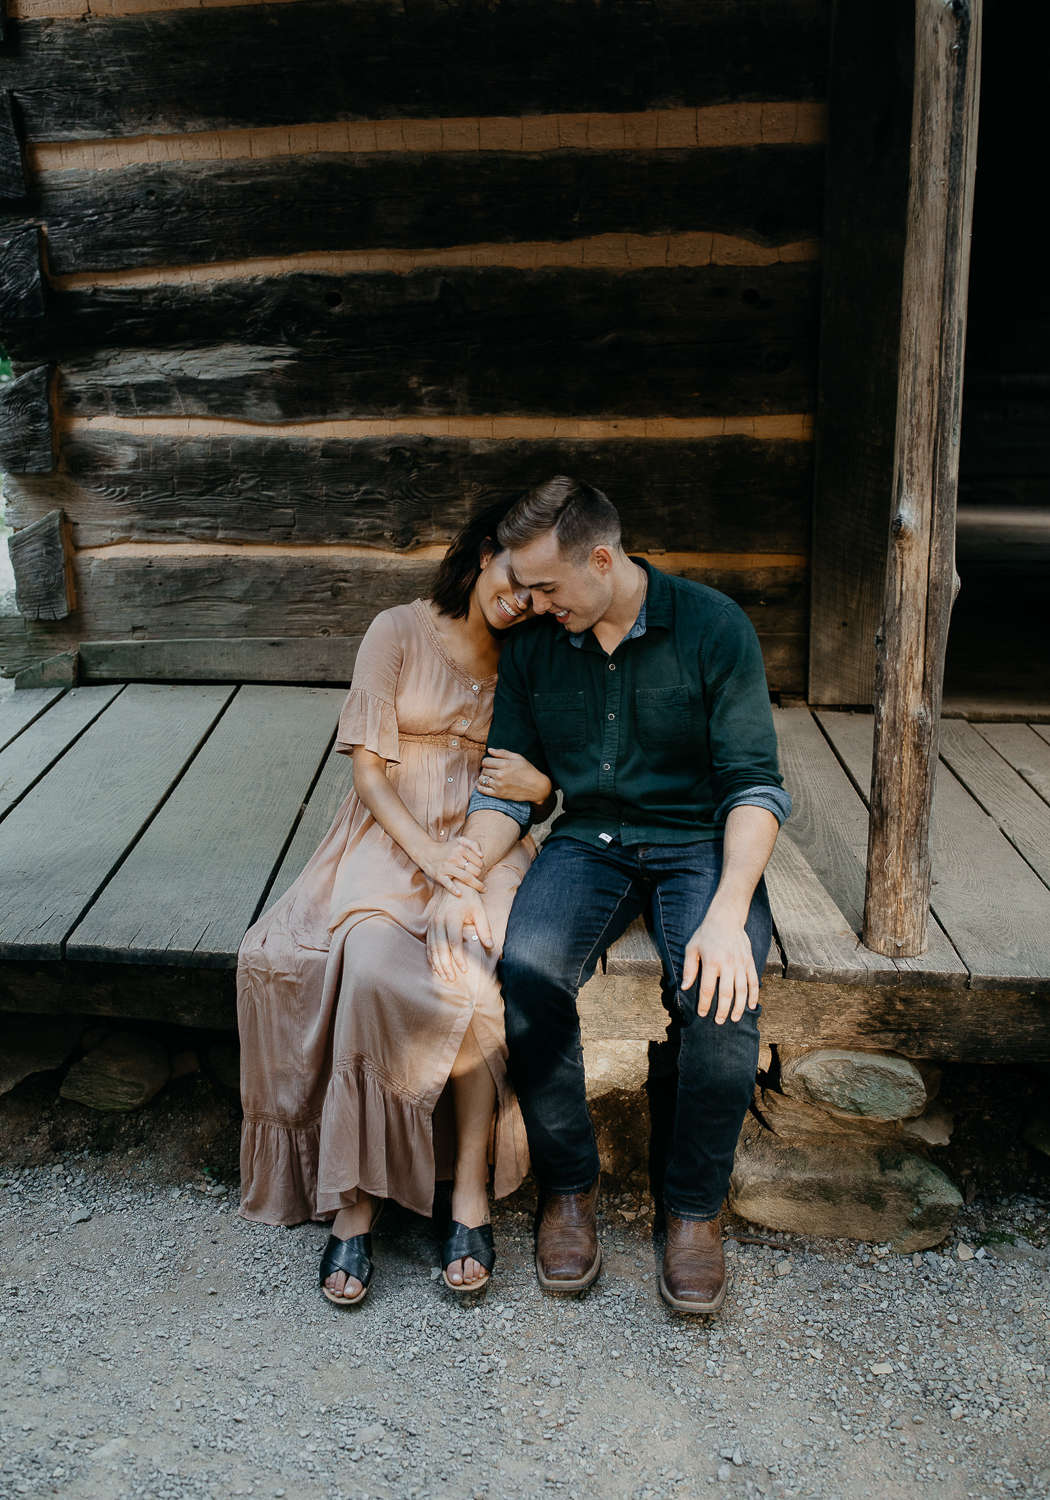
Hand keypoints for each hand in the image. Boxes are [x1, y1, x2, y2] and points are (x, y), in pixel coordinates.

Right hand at [417, 835, 483, 895]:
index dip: (483, 867)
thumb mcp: (460, 841)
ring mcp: (446, 867)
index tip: (484, 871)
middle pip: (474, 870)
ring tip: (483, 889)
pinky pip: (448, 884)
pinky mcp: (439, 876)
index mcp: (460, 849)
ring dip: (476, 885)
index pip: (478, 861)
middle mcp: (454, 858)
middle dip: (481, 877)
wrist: (427, 852)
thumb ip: (473, 844)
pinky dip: (454, 889)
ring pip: (465, 878)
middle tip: (483, 880)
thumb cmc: (447, 848)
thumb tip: (482, 855)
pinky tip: (460, 893)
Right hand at [427, 888, 493, 982]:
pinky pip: (428, 943)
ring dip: (437, 963)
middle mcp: (439, 921)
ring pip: (432, 947)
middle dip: (445, 965)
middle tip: (452, 978)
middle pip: (440, 947)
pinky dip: (431, 956)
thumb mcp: (480, 910)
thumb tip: (490, 945)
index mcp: (452, 917)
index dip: (458, 958)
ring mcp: (432, 922)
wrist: (455, 883)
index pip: (454, 942)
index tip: (464, 970)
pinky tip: (435, 966)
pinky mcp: (430, 924)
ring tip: (444, 976)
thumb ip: (484, 928)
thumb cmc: (469, 897)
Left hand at [476, 748, 551, 804]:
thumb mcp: (518, 758)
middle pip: (483, 770)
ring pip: (482, 780)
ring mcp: (499, 785)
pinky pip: (482, 790)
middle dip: (486, 770)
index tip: (492, 764)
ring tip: (490, 778)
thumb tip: (489, 750)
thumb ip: (503, 753)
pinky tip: (484, 785)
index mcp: (504, 764)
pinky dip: (480, 788)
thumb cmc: (528, 771)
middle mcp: (500, 774)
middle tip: (492, 771)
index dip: (487, 762)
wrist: (537, 787)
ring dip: (483, 778)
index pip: (485, 761)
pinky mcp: (499, 794)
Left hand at [681, 902, 759, 1024]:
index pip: (707, 989)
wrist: (726, 918)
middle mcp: (728, 964)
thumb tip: (685, 987)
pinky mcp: (750, 962)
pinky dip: (754, 995)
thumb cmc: (706, 934)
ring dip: (739, 1007)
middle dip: (722, 1010)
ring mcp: (741, 963)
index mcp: (712, 961)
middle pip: (726, 993)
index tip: (702, 1013)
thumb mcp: (692, 948)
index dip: (704, 1004)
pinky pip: (754, 981)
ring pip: (742, 990)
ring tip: (734, 1018)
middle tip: (719, 1021)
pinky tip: (751, 1006)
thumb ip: (689, 968)